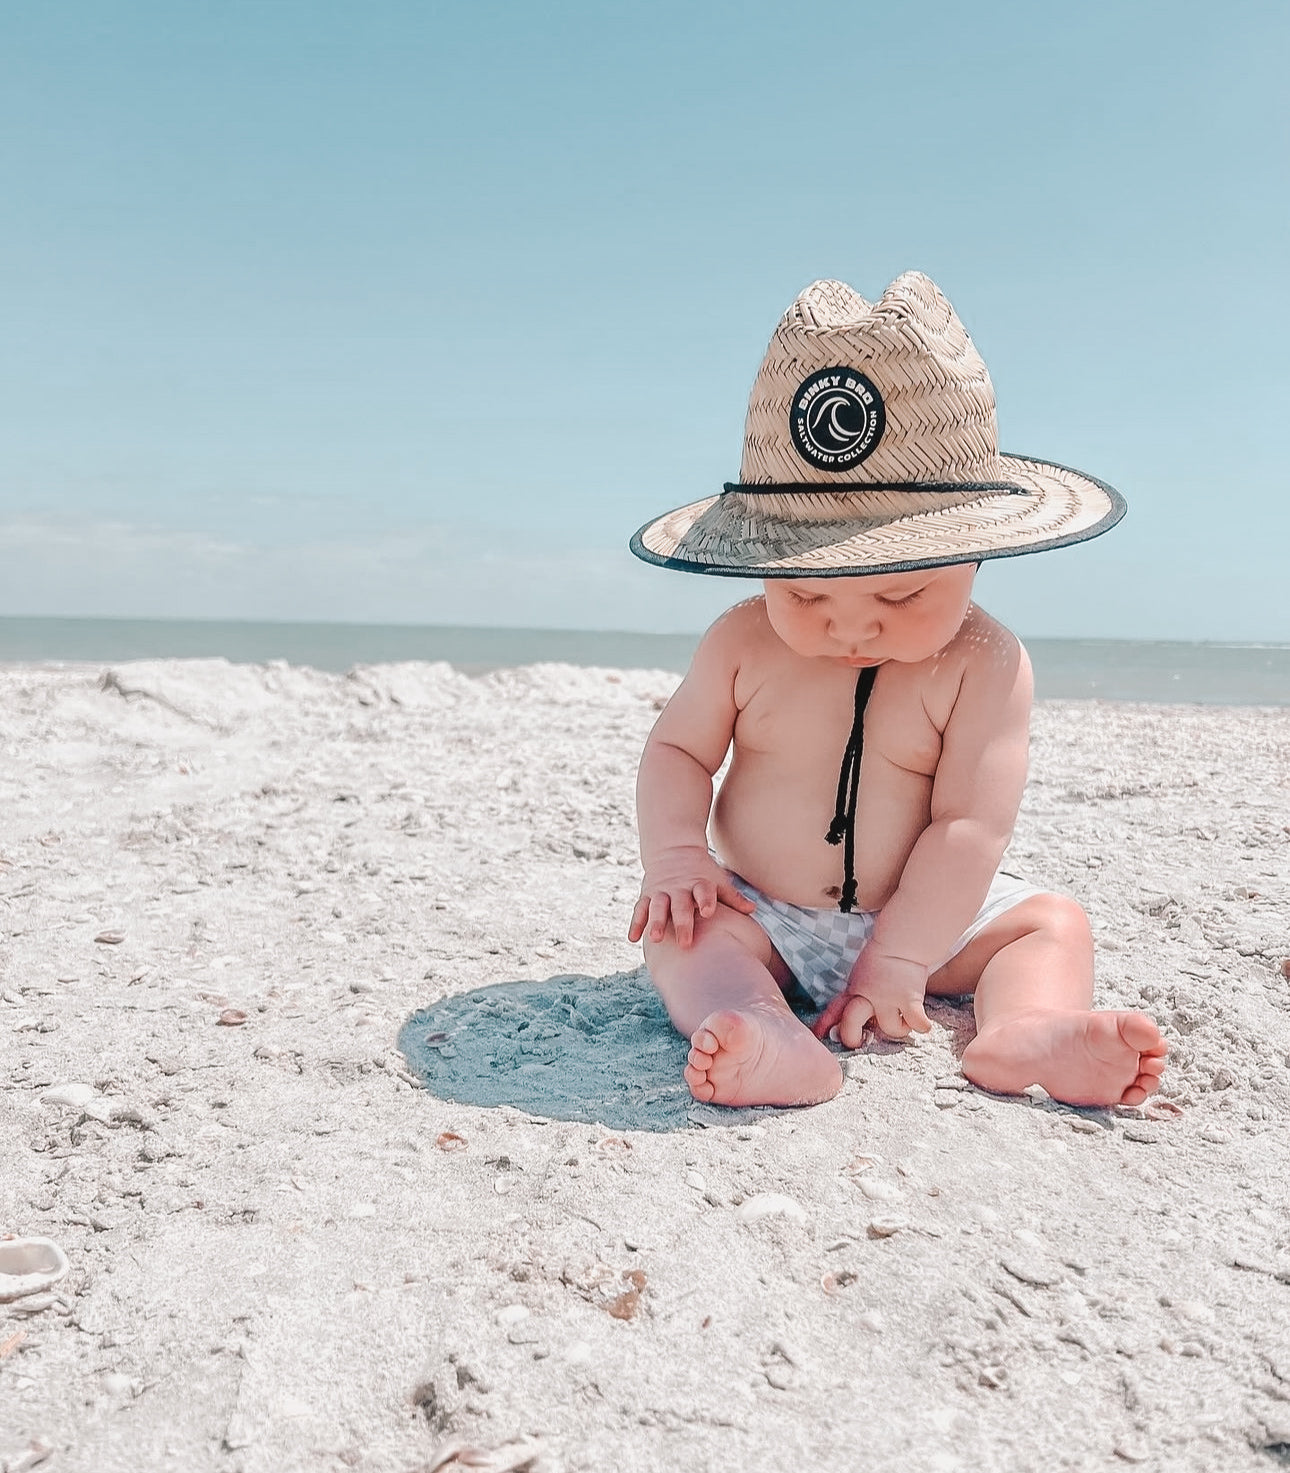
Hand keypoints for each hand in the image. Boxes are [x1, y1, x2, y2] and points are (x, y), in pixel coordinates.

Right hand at [628, 845, 755, 947]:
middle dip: (682, 922)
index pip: (703, 891)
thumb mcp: (717, 881)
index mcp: (698, 883)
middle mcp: (679, 888)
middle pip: (680, 905)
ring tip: (655, 939)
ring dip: (655, 922)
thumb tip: (752, 910)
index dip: (705, 900)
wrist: (673, 850)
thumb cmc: (701, 872)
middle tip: (686, 942)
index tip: (708, 912)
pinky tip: (633, 938)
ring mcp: (661, 892)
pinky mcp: (647, 895)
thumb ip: (732, 897)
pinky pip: (640, 909)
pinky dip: (636, 923)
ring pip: (657, 907)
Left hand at [812, 949, 931, 1046]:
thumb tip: (853, 1010)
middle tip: (862, 1040)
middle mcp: (868, 996)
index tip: (819, 1033)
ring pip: (890, 1029)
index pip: (835, 1008)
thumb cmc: (883, 956)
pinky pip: (916, 1023)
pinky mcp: (909, 1000)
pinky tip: (921, 1021)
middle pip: (851, 1024)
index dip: (825, 1023)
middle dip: (852, 1038)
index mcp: (855, 988)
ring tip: (903, 1019)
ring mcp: (888, 999)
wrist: (902, 942)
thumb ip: (856, 991)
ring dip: (899, 1028)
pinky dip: (921, 1025)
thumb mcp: (861, 974)